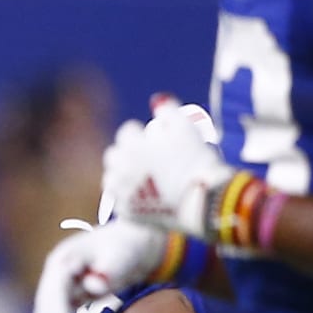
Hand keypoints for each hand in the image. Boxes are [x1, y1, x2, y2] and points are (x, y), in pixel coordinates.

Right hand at [31, 220, 169, 312]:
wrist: (136, 240)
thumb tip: (93, 287)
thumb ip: (111, 268)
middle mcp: (55, 273)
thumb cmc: (130, 245)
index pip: (53, 290)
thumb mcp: (124, 253)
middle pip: (44, 308)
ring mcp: (59, 286)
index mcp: (64, 259)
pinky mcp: (67, 297)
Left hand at [101, 100, 228, 237]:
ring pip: (111, 179)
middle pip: (113, 154)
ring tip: (141, 176)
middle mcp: (121, 168)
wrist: (202, 199)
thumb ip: (168, 110)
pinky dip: (126, 196)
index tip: (151, 138)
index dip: (140, 133)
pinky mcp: (126, 212)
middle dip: (125, 152)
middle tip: (143, 156)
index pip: (126, 132)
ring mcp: (121, 192)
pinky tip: (140, 194)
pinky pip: (117, 201)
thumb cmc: (196, 160)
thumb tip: (156, 100)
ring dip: (121, 174)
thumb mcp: (186, 127)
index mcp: (132, 145)